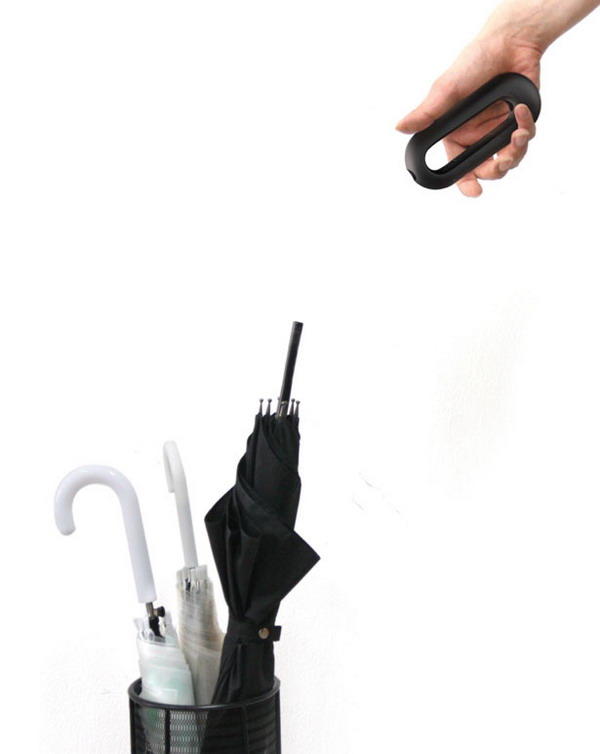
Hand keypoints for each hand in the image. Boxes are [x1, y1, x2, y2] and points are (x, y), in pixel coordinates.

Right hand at [397, 33, 540, 196]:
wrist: (508, 43)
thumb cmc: (473, 62)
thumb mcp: (446, 90)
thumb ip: (427, 113)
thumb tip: (400, 128)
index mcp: (456, 134)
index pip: (458, 167)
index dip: (466, 183)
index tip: (475, 192)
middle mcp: (477, 136)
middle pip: (487, 169)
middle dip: (496, 169)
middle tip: (502, 161)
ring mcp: (499, 131)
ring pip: (510, 159)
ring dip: (516, 151)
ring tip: (517, 134)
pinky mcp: (520, 122)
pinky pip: (526, 138)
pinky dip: (526, 127)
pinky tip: (521, 111)